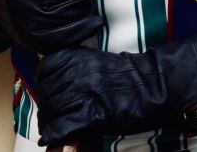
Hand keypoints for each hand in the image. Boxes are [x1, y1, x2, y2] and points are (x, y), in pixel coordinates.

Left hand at [35, 40, 196, 145]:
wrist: (155, 85)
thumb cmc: (129, 75)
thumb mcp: (97, 62)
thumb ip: (76, 67)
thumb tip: (58, 81)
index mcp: (79, 56)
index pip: (45, 69)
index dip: (41, 84)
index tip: (44, 93)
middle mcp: (79, 72)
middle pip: (47, 92)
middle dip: (44, 108)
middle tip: (48, 117)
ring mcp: (86, 93)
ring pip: (53, 110)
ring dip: (48, 123)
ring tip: (50, 130)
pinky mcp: (95, 115)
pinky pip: (65, 127)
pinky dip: (55, 135)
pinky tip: (52, 140)